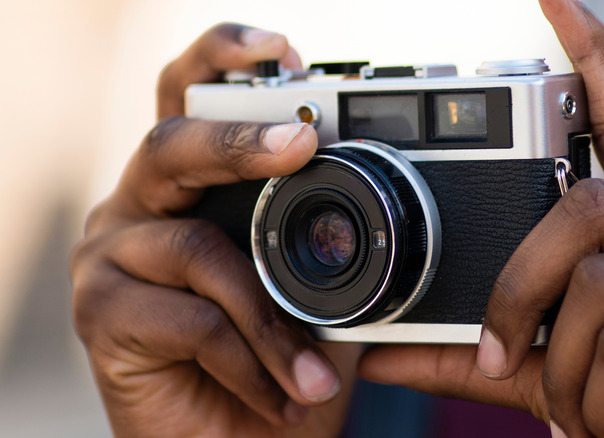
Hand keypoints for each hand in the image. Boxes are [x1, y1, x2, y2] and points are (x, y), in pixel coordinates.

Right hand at [71, 24, 360, 436]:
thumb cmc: (278, 364)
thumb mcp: (316, 292)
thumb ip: (325, 239)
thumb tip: (377, 190)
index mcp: (192, 189)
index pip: (191, 100)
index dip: (224, 62)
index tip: (280, 50)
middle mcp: (142, 208)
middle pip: (171, 143)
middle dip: (239, 141)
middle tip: (301, 144)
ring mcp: (111, 256)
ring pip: (197, 248)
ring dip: (271, 318)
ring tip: (314, 373)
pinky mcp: (99, 313)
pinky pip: (189, 318)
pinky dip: (248, 358)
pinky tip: (277, 394)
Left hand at [359, 1, 603, 436]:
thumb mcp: (574, 379)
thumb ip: (489, 361)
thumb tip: (385, 353)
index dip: (596, 63)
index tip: (557, 5)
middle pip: (586, 206)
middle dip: (521, 285)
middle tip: (503, 355)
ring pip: (596, 284)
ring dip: (564, 373)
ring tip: (593, 422)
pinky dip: (600, 404)